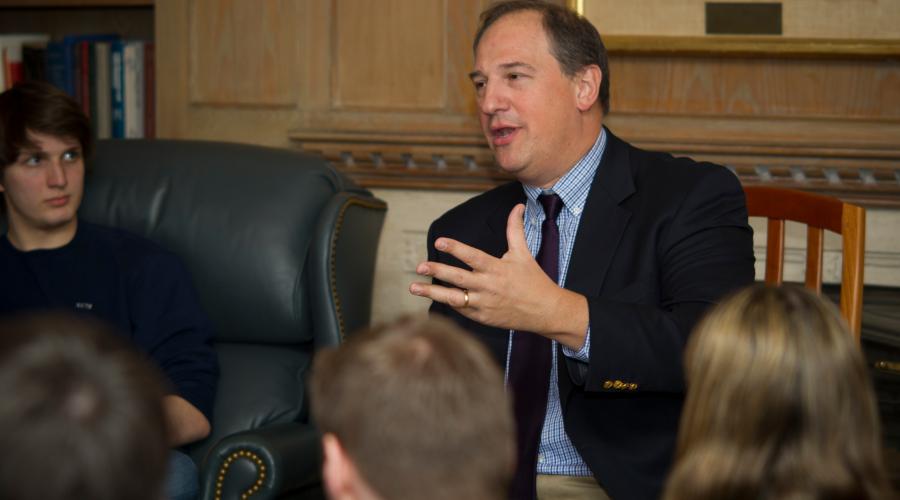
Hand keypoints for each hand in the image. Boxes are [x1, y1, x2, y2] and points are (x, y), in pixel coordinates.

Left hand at [409, 204, 587, 347]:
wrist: (545, 311)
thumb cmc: (533, 280)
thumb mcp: (524, 253)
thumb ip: (515, 230)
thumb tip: (517, 207)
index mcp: (497, 269)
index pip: (473, 256)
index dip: (456, 248)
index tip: (439, 241)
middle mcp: (488, 286)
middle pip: (458, 278)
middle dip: (438, 271)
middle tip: (420, 266)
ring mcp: (484, 304)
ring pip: (454, 298)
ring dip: (432, 293)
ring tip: (413, 288)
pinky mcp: (482, 318)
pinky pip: (461, 310)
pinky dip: (447, 303)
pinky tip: (433, 296)